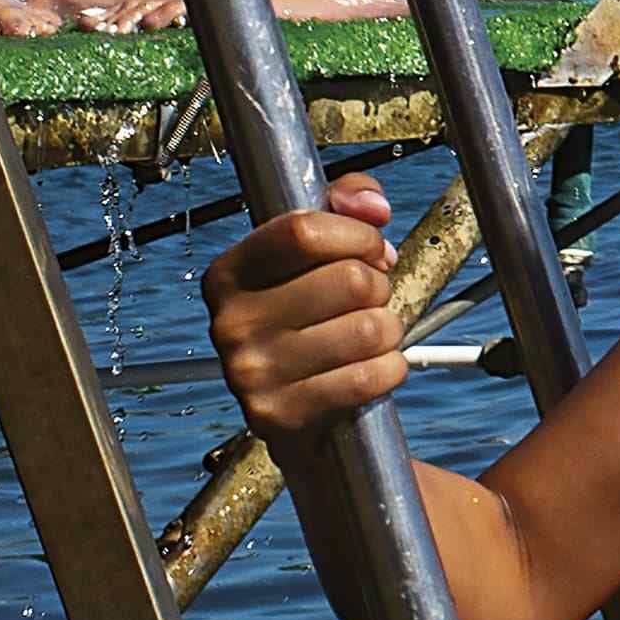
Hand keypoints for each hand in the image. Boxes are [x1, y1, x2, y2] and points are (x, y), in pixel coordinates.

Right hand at [206, 173, 410, 444]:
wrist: (294, 408)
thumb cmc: (308, 317)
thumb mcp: (316, 251)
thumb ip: (345, 203)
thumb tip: (372, 207)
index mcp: (230, 273)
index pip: (304, 232)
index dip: (357, 236)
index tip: (373, 250)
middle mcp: (230, 323)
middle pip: (351, 280)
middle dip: (379, 288)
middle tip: (366, 303)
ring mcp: (250, 374)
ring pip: (370, 328)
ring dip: (388, 330)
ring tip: (366, 337)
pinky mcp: (280, 416)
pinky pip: (370, 376)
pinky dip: (390, 369)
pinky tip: (371, 368)